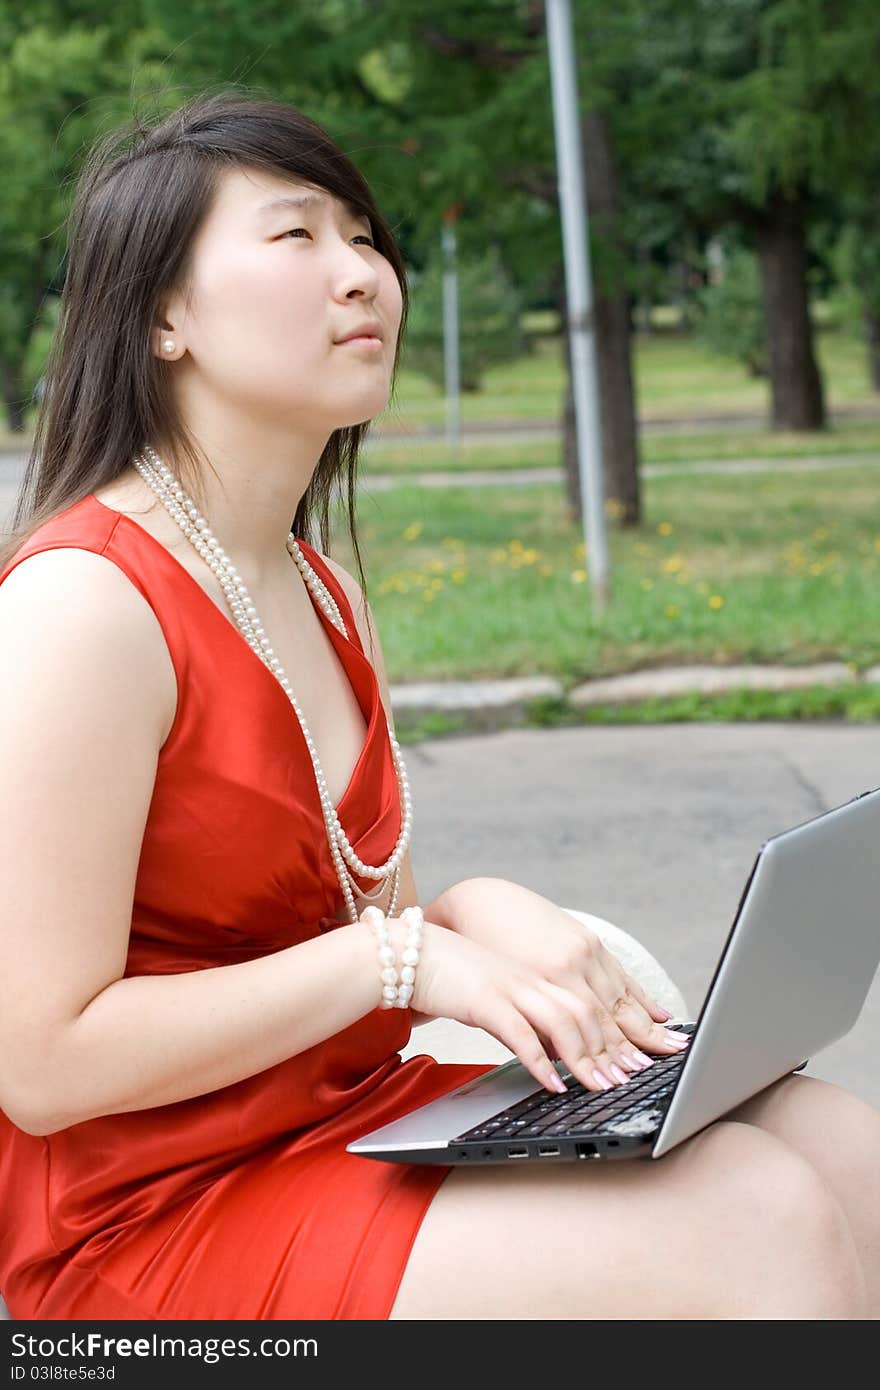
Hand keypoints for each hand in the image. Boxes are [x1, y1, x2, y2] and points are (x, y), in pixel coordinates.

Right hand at [395, 912, 688, 1097]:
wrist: (407, 954)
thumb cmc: (448, 976)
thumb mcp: (495, 994)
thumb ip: (522, 1016)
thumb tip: (546, 1050)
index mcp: (535, 975)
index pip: (587, 1002)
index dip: (612, 1033)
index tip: (630, 1060)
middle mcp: (530, 978)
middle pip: (585, 1012)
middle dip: (610, 1049)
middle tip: (628, 1079)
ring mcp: (510, 986)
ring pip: (563, 1021)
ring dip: (585, 1059)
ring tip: (599, 1087)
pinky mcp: (485, 1000)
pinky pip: (522, 1034)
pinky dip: (542, 1062)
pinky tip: (553, 1084)